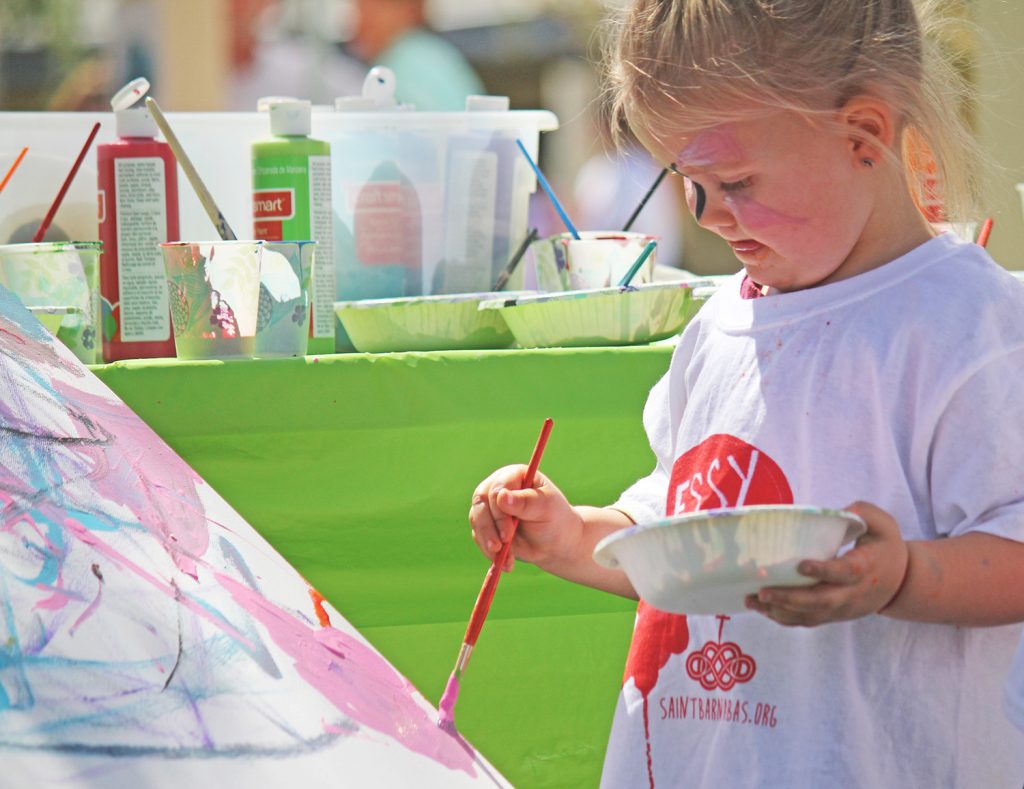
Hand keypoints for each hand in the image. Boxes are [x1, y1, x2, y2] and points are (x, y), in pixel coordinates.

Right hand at [468, 465, 581, 571]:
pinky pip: (479, 537)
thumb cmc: (555, 520)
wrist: (555, 544)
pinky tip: (507, 563)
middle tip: (499, 548)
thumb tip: (502, 496)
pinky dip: (490, 552)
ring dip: (488, 542)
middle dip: (489, 528)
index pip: (497, 488)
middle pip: (481, 503)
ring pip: (477, 520)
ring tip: (505, 559)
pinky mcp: (486, 525)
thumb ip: (526, 502)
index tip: (509, 533)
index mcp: (514, 475)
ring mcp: (490, 507)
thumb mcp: (546, 509)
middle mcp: (498, 487)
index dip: (499, 511)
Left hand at [744, 501, 909, 625]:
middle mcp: (852, 594)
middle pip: (820, 601)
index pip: (844, 573)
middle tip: (763, 591)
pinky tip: (762, 609)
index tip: (800, 565)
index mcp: (865, 569)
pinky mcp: (834, 615)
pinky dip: (784, 618)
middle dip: (790, 598)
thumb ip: (862, 514)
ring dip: (779, 610)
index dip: (823, 571)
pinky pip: (808, 621)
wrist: (901, 583)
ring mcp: (842, 609)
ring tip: (751, 600)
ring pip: (810, 615)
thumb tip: (837, 511)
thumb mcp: (883, 524)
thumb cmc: (885, 547)